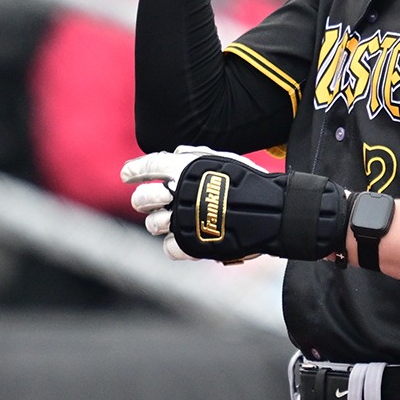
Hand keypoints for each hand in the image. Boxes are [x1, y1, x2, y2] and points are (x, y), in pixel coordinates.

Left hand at [122, 147, 350, 262]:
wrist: (273, 210)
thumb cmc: (251, 182)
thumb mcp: (225, 160)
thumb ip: (198, 155)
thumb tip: (177, 152)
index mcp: (184, 168)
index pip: (149, 166)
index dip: (134, 170)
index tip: (126, 175)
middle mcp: (178, 193)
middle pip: (142, 199)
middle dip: (143, 200)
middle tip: (152, 202)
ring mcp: (183, 220)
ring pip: (153, 225)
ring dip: (159, 224)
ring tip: (173, 222)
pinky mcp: (191, 245)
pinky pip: (169, 248)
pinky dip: (175, 245)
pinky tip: (184, 239)